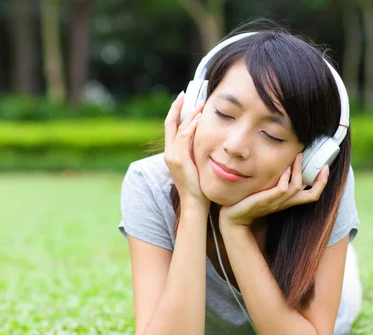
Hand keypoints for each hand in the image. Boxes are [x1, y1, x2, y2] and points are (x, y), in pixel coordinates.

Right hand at [164, 92, 208, 208]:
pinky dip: (191, 126)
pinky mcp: (179, 160)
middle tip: (184, 94)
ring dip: (189, 115)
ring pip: (178, 129)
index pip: (171, 128)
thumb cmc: (198, 186)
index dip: (175, 112)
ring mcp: (172, 157)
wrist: (194, 203)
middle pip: (170, 124)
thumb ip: (195, 151)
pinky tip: (199, 118)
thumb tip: (203, 137)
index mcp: (171, 154)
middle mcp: (168, 153)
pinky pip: (184, 138)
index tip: (182, 100)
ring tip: (200, 104)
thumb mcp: (195, 165)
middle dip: (177, 107)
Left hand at [219, 153, 329, 226]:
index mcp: (288, 201)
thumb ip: (277, 182)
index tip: (326, 168)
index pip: (312, 195)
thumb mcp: (267, 191)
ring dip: (297, 171)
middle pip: (311, 194)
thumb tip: (284, 165)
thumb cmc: (249, 202)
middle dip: (317, 178)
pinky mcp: (266, 200)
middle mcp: (285, 203)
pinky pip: (281, 189)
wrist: (234, 217)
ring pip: (295, 188)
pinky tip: (283, 169)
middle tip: (312, 159)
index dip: (322, 183)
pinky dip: (285, 178)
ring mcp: (276, 203)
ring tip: (297, 157)